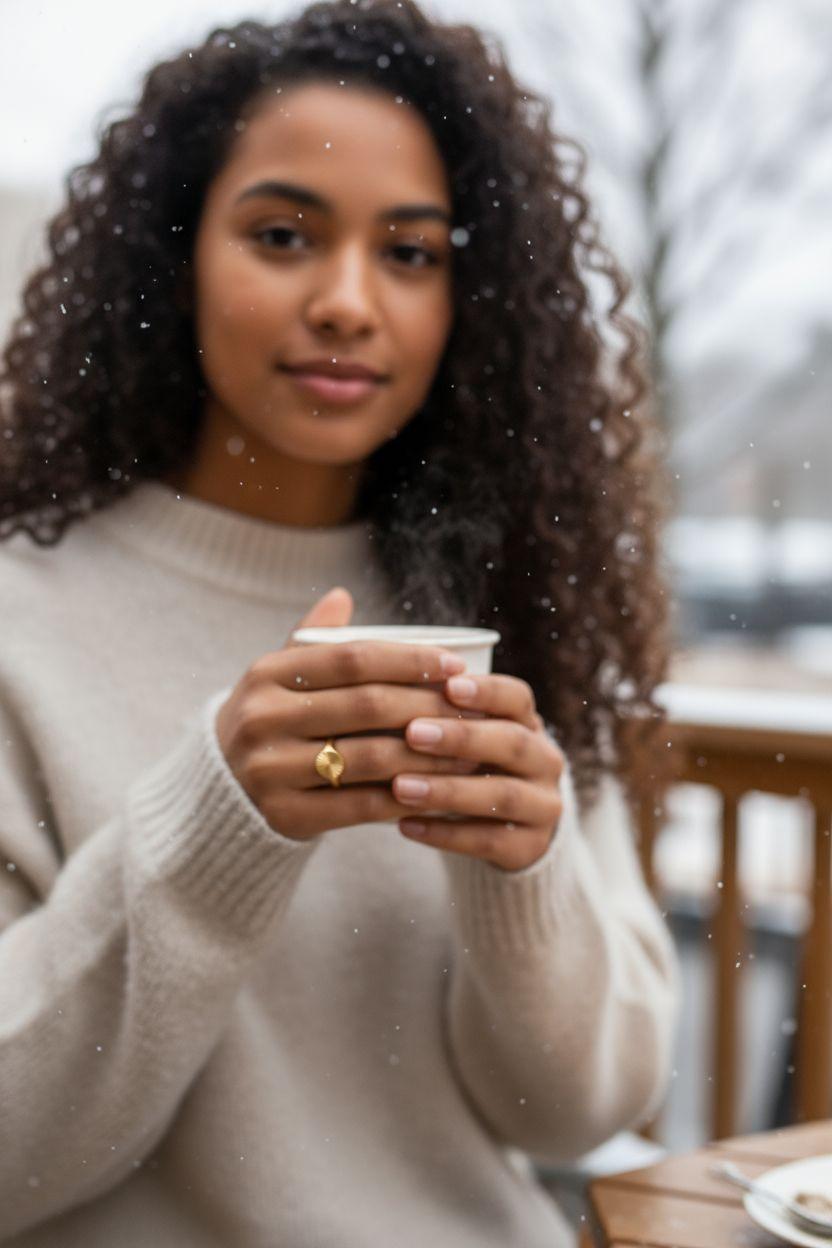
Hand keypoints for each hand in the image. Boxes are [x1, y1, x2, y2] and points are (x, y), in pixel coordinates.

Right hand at [215, 588, 476, 840]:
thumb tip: (342, 594)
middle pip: (366, 706)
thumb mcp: (280, 676)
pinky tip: (436, 789)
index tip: (455, 665)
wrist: (219, 790)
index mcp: (267, 674)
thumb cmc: (272, 721)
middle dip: (428, 705)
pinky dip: (403, 796)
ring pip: (369, 758)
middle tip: (472, 708)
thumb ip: (315, 641)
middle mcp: (263, 718)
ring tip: (468, 749)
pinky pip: (359, 806)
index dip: (409, 659)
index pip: (352, 658)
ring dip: (428, 755)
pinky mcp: (284, 815)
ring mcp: (270, 769)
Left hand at [394, 673, 563, 870]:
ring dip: (447, 790)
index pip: (516, 698)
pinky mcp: (530, 848)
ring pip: (501, 796)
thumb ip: (441, 715)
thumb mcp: (466, 737)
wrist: (505, 828)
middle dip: (461, 738)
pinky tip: (405, 825)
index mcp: (528, 723)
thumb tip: (388, 690)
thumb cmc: (470, 766)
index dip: (485, 691)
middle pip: (512, 743)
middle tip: (412, 733)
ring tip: (399, 787)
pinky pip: (488, 841)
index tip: (449, 686)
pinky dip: (444, 833)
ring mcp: (544, 807)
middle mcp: (545, 762)